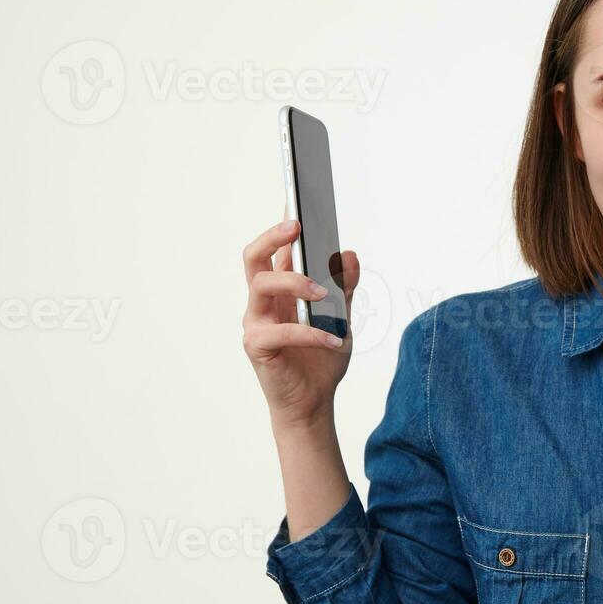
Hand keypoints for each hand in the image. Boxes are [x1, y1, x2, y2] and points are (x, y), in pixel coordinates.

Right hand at [242, 216, 360, 429]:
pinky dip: (311, 333)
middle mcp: (262, 301)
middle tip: (297, 227)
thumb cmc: (322, 360)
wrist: (313, 402)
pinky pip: (281, 331)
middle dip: (273, 236)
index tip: (295, 201)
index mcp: (281, 290)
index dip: (281, 225)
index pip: (275, 250)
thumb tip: (348, 254)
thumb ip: (343, 289)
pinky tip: (335, 340)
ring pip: (261, 284)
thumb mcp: (342, 320)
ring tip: (322, 291)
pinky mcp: (257, 346)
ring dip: (294, 281)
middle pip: (254, 257)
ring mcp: (256, 322)